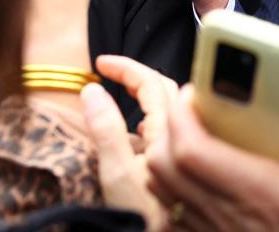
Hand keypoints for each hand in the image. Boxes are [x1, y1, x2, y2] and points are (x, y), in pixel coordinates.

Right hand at [81, 55, 180, 230]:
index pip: (151, 83)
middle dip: (138, 75)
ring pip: (173, 109)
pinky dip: (154, 118)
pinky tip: (142, 130)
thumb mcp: (117, 176)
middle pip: (166, 90)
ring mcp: (186, 151)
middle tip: (111, 71)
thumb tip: (92, 91)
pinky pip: (174, 130)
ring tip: (124, 91)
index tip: (101, 62)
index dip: (126, 67)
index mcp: (169, 134)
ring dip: (148, 94)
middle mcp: (183, 138)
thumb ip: (106, 131)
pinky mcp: (185, 165)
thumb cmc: (144, 220)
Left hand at [146, 77, 278, 231]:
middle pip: (164, 168)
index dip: (181, 118)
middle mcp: (232, 217)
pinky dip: (171, 191)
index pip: (193, 153)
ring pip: (162, 193)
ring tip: (189, 133)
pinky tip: (195, 176)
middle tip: (190, 106)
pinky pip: (173, 218)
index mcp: (263, 193)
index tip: (193, 92)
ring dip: (164, 157)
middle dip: (166, 129)